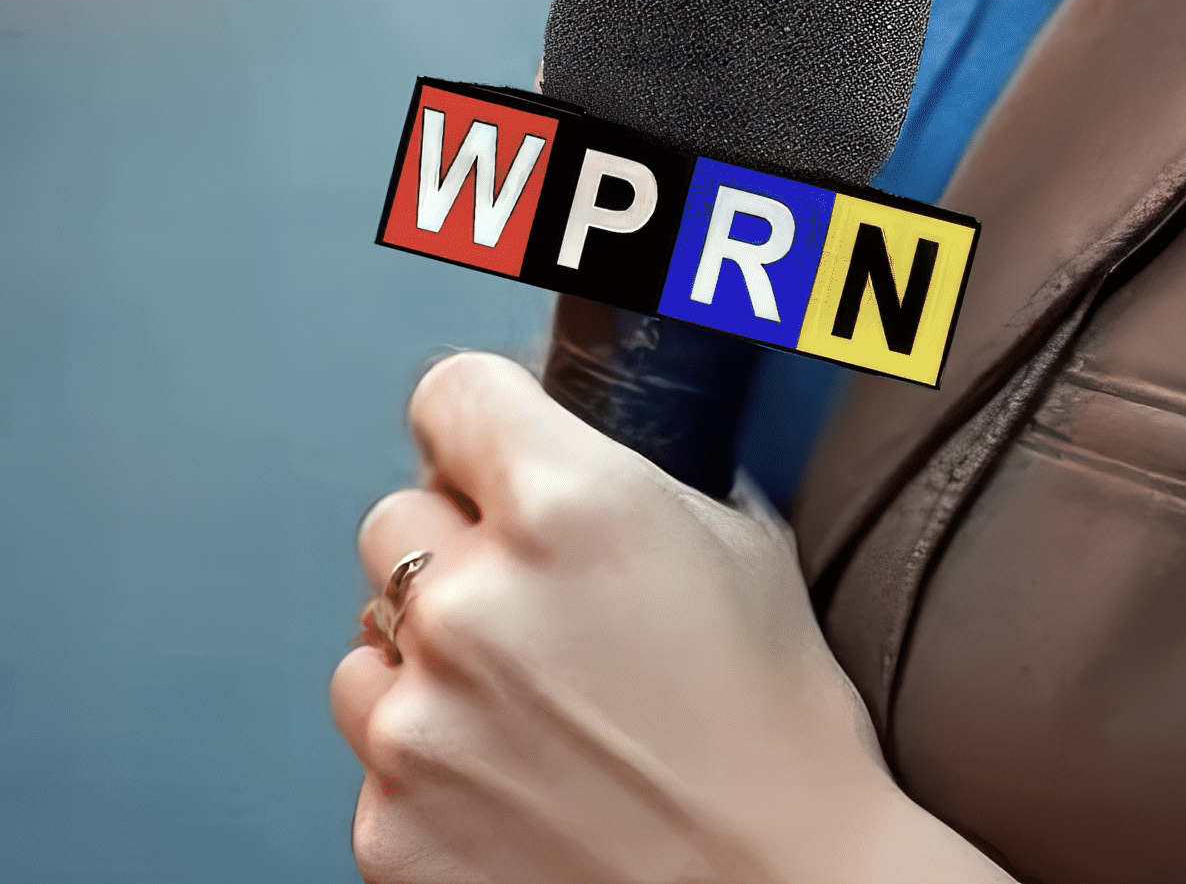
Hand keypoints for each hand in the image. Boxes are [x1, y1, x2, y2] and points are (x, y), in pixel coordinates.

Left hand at [330, 351, 1007, 882]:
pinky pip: (375, 755)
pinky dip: (430, 763)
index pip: (452, 397)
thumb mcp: (737, 544)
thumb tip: (558, 454)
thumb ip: (624, 483)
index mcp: (569, 505)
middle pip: (396, 517)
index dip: (481, 425)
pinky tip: (518, 781)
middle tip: (531, 598)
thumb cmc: (776, 727)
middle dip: (457, 545)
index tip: (492, 451)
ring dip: (427, 657)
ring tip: (526, 706)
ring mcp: (420, 722)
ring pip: (369, 640)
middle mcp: (477, 601)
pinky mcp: (389, 827)